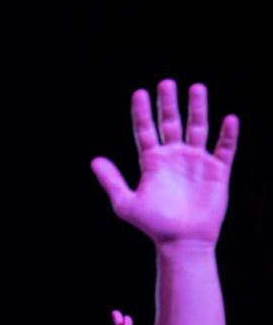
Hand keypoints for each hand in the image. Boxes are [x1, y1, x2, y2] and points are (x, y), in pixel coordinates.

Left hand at [91, 80, 237, 245]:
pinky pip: (225, 148)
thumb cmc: (154, 224)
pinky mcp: (218, 171)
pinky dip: (228, 134)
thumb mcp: (126, 203)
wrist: (182, 241)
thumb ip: (111, 180)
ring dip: (198, 109)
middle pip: (171, 123)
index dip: (141, 112)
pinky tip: (229, 119)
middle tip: (166, 82)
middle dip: (168, 103)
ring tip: (197, 87)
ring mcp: (196, 162)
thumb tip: (94, 160)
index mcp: (152, 161)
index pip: (145, 130)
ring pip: (198, 128)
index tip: (139, 92)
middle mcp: (174, 156)